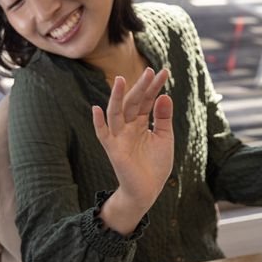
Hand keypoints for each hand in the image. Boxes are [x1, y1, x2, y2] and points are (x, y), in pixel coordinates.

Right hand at [92, 68, 173, 232]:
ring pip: (116, 113)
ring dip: (116, 97)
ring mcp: (119, 137)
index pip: (146, 100)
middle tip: (149, 71)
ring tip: (120, 80)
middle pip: (132, 102)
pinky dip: (98, 123)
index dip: (154, 87)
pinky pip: (103, 135)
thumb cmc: (155, 165)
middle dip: (141, 87)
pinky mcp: (113, 150)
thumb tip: (165, 95)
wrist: (148, 190)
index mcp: (140, 123)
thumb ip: (163, 118)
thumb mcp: (164, 138)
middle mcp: (128, 127)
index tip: (164, 72)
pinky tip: (96, 109)